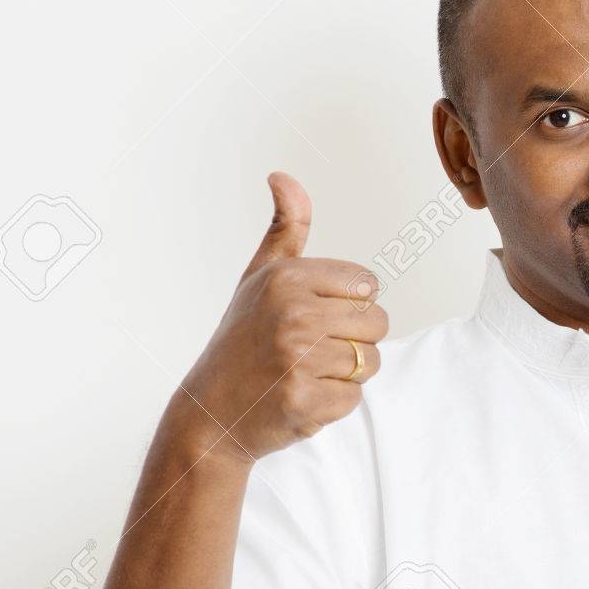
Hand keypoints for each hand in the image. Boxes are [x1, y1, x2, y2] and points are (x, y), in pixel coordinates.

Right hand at [171, 172, 385, 464]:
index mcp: (287, 278)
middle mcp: (294, 314)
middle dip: (352, 339)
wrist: (211, 412)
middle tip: (311, 348)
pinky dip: (333, 402)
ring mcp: (299, 359)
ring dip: (345, 372)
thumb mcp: (259, 277)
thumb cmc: (242, 340)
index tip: (316, 316)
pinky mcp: (306, 401)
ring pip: (370, 362)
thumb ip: (285, 229)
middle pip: (377, 323)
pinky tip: (300, 395)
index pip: (367, 285)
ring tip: (305, 370)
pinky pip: (354, 397)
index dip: (349, 304)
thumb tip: (283, 176)